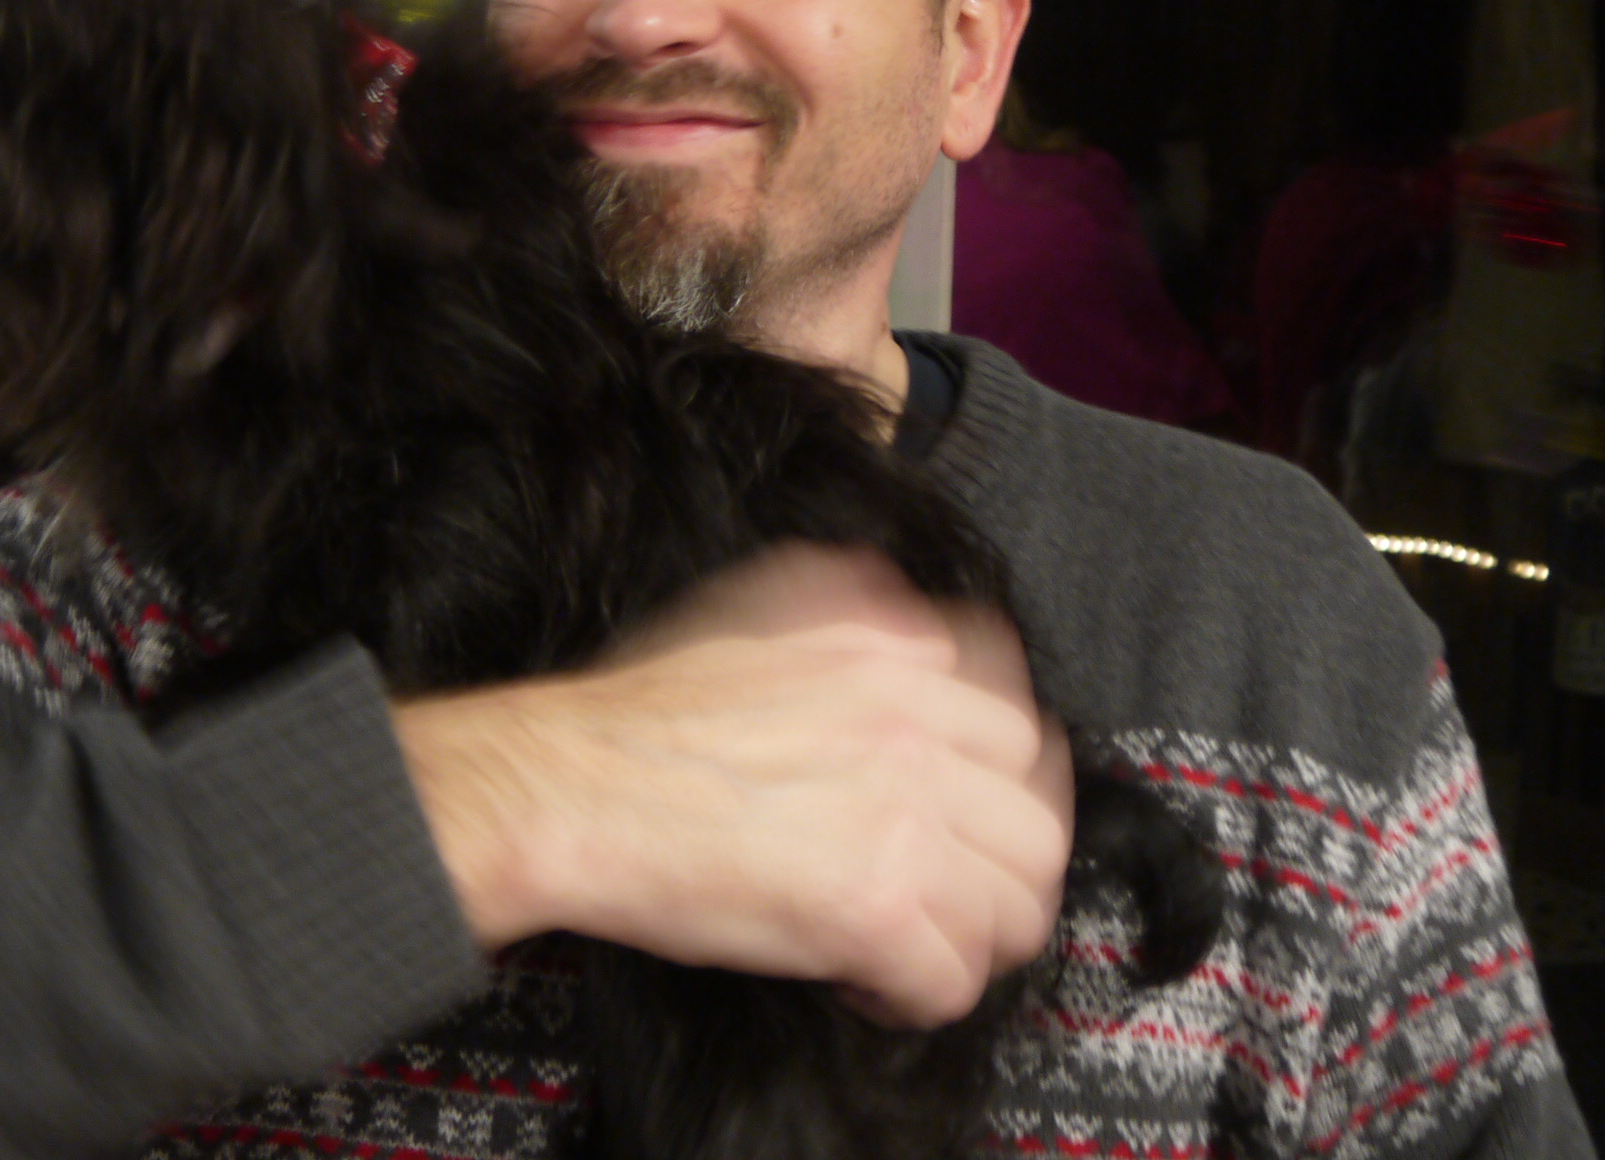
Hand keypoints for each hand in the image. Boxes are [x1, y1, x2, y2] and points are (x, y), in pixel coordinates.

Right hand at [393, 545, 1071, 1026]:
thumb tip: (902, 612)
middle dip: (1000, 874)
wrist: (568, 787)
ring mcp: (905, 814)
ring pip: (1016, 905)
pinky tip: (863, 983)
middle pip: (1036, 821)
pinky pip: (951, 979)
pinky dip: (914, 997)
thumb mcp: (756, 612)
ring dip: (969, 940)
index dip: (1003, 789)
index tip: (977, 821)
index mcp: (894, 648)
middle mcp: (917, 722)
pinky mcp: (876, 905)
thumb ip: (847, 606)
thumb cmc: (635, 719)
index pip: (1021, 724)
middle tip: (952, 900)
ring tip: (914, 947)